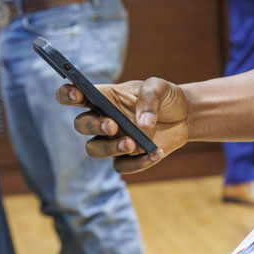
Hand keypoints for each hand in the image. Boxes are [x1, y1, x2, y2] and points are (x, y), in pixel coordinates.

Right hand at [56, 77, 189, 173]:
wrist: (185, 116)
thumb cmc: (166, 97)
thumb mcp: (160, 88)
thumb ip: (149, 98)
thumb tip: (143, 123)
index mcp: (106, 97)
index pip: (76, 95)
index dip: (68, 95)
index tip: (76, 96)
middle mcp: (104, 118)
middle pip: (81, 125)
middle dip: (92, 126)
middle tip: (112, 125)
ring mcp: (113, 139)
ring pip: (94, 149)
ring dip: (109, 148)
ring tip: (131, 143)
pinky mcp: (127, 157)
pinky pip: (121, 165)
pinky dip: (137, 163)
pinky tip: (155, 153)